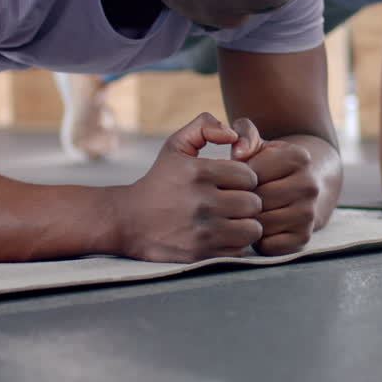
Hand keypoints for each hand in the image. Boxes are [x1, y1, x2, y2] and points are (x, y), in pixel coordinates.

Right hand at [116, 113, 262, 261]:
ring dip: (245, 224)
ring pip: (252, 228)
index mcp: (198, 173)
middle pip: (254, 203)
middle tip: (234, 202)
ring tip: (232, 219)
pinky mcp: (200, 254)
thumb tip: (233, 134)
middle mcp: (201, 202)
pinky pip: (238, 249)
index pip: (249, 176)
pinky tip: (221, 235)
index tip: (232, 183)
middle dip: (247, 201)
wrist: (127, 221)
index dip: (244, 179)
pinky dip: (235, 244)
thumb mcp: (175, 146)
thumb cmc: (159, 181)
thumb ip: (204, 126)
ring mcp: (201, 231)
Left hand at [231, 118, 319, 255]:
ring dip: (248, 221)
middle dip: (242, 201)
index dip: (238, 179)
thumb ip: (244, 134)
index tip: (241, 179)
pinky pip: (268, 245)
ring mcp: (309, 213)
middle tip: (239, 200)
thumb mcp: (260, 145)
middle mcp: (309, 185)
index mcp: (299, 157)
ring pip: (260, 224)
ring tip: (247, 213)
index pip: (251, 174)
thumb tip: (239, 153)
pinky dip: (257, 240)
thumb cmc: (270, 165)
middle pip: (256, 200)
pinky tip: (258, 228)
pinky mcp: (304, 238)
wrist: (301, 189)